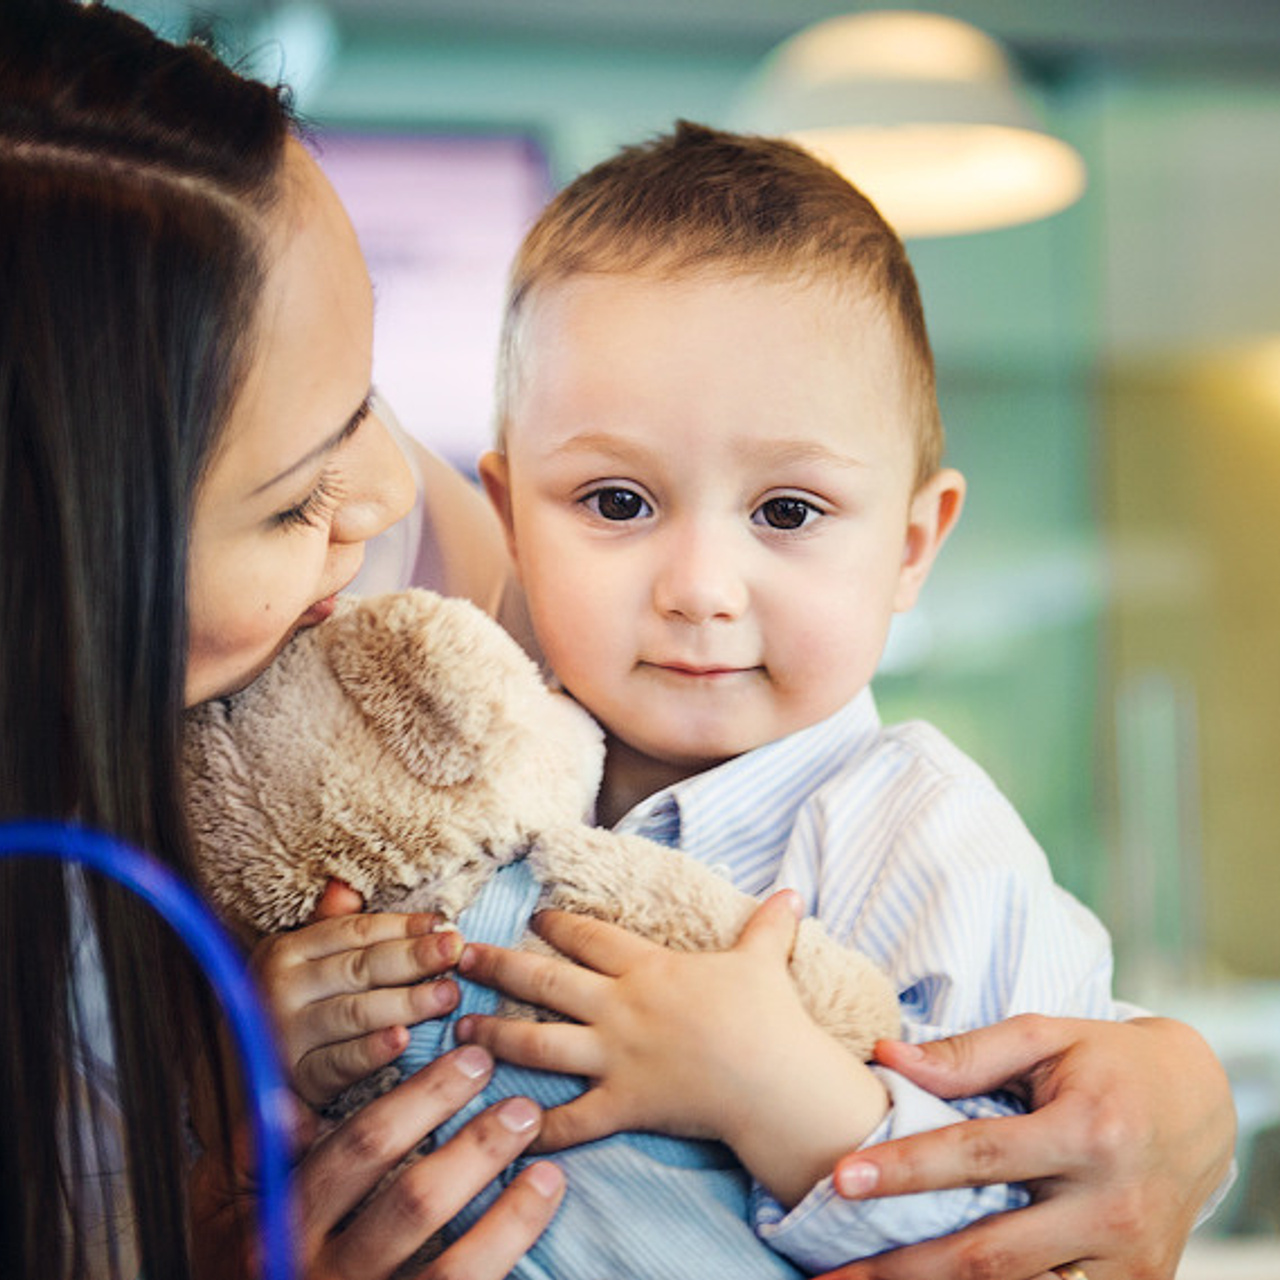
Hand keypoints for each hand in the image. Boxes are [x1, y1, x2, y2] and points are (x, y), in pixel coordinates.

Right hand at [190, 1044, 565, 1279]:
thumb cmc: (240, 1262)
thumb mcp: (223, 1209)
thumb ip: (250, 1155)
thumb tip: (289, 1100)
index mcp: (281, 1230)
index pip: (357, 1152)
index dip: (419, 1102)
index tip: (472, 1058)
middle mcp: (321, 1275)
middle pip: (411, 1202)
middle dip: (475, 1144)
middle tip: (525, 1106)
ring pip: (448, 1268)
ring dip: (504, 1207)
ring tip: (540, 1153)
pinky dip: (506, 1248)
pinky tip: (541, 1203)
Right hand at [251, 879, 463, 1105]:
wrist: (247, 1076)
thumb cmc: (296, 1008)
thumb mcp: (304, 963)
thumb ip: (330, 927)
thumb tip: (345, 888)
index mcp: (287, 950)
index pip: (355, 932)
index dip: (403, 927)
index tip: (444, 925)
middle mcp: (280, 988)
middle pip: (360, 967)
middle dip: (414, 957)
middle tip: (455, 950)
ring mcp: (285, 1034)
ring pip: (355, 1011)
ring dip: (406, 1002)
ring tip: (448, 994)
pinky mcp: (294, 1079)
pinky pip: (339, 1062)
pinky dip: (371, 1051)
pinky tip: (403, 1040)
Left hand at [456, 892, 887, 1206]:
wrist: (774, 1079)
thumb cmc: (767, 1014)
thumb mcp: (763, 958)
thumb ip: (768, 924)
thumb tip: (794, 891)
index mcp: (646, 968)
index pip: (588, 937)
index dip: (556, 924)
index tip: (532, 916)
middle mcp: (619, 1008)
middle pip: (545, 982)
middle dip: (498, 967)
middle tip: (462, 957)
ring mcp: (615, 1058)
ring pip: (539, 1045)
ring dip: (496, 1036)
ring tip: (461, 1028)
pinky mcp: (623, 1104)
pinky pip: (574, 1120)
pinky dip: (540, 1126)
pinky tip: (509, 1126)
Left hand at [816, 1014, 1235, 1279]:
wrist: (1202, 1105)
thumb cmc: (1108, 1062)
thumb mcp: (1045, 1036)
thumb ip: (967, 1053)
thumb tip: (885, 1059)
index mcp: (1089, 1132)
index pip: (979, 1156)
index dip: (906, 1169)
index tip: (840, 1179)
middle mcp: (1112, 1204)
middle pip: (991, 1254)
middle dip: (904, 1269)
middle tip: (833, 1275)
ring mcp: (1130, 1258)